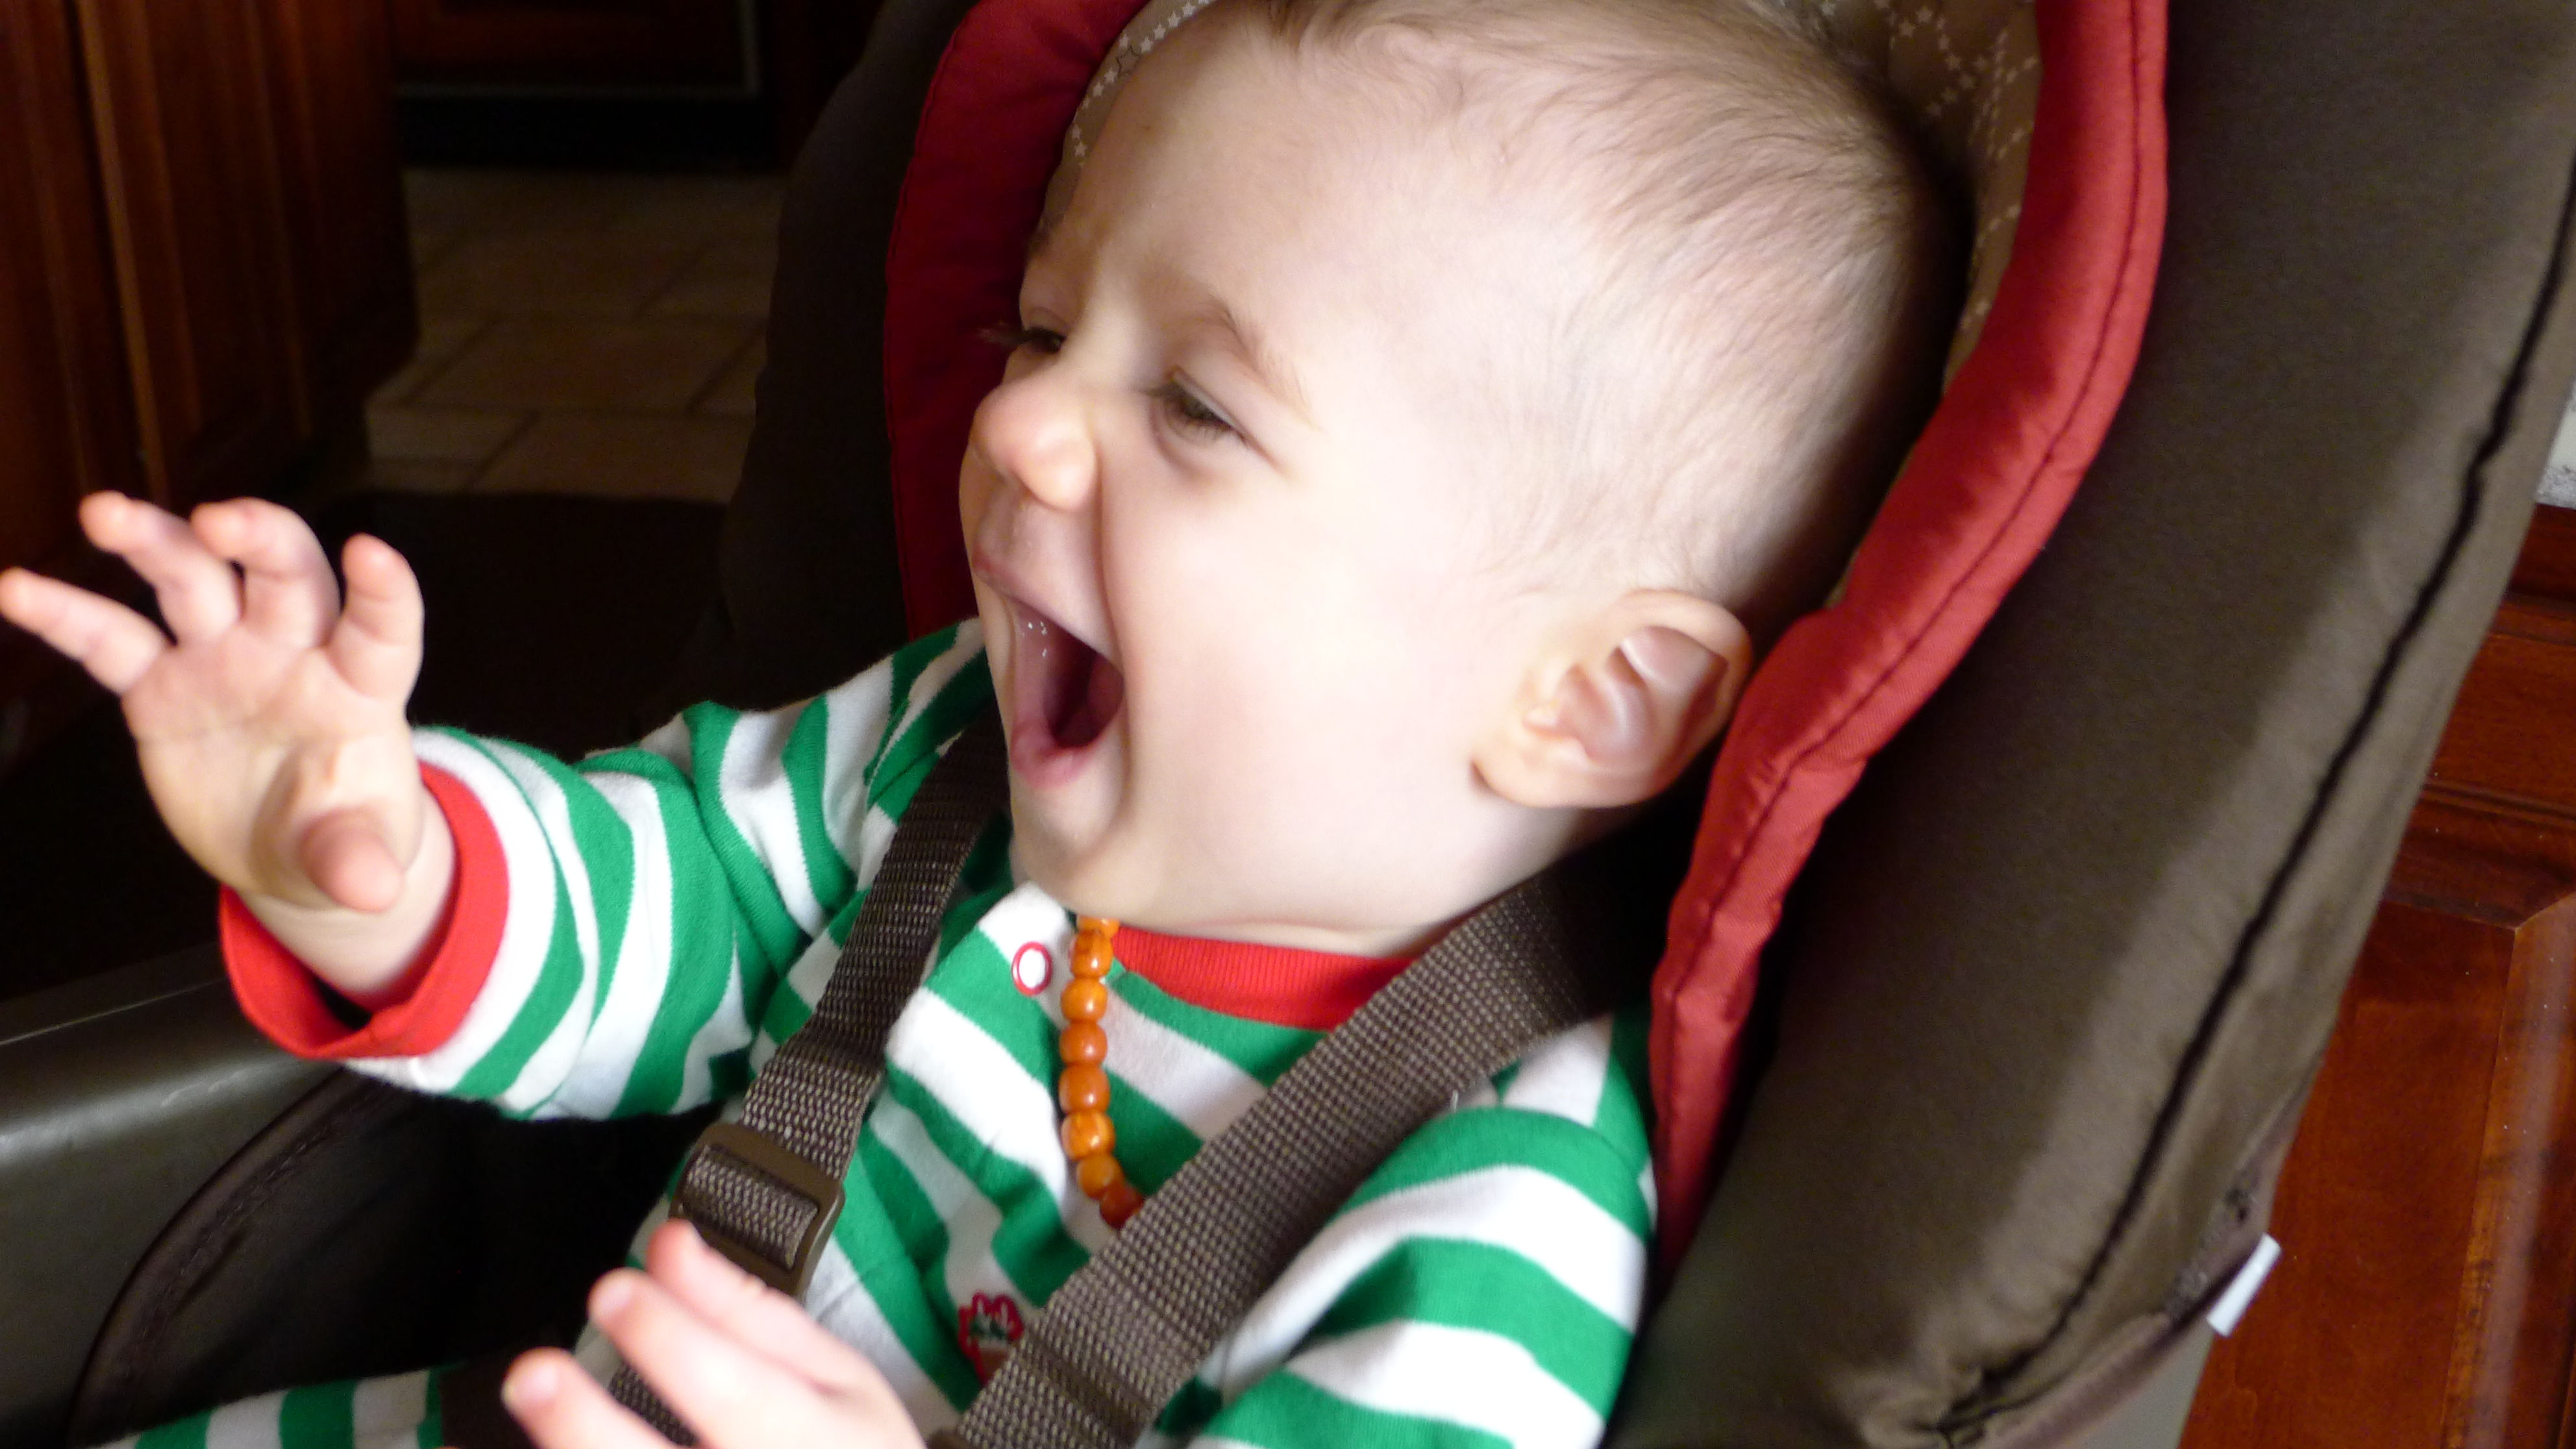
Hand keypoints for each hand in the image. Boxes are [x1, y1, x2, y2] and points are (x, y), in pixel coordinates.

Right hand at [0, 493, 449, 996]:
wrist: (289, 848)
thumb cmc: (343, 831)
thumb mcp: (356, 853)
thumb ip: (357, 860)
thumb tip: (371, 891)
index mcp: (357, 689)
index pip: (381, 628)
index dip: (383, 590)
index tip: (370, 551)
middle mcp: (292, 655)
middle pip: (284, 575)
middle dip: (255, 538)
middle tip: (217, 521)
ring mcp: (223, 661)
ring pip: (192, 582)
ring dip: (153, 542)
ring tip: (104, 514)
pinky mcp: (160, 686)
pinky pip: (111, 641)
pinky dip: (66, 614)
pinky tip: (17, 589)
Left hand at [502, 1222, 926, 1448]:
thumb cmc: (851, 1447)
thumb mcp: (836, 1376)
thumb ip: (747, 1312)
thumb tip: (667, 1243)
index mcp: (808, 1441)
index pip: (732, 1391)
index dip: (669, 1340)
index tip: (611, 1288)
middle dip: (586, 1425)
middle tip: (533, 1373)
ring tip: (532, 1403)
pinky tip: (554, 1444)